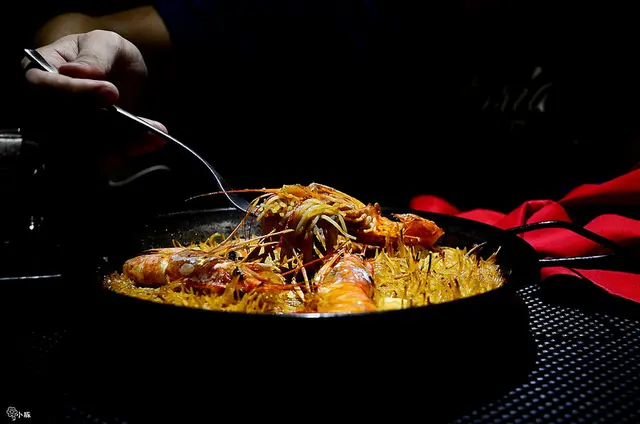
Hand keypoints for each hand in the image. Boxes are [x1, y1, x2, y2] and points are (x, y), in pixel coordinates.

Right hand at [23, 30, 167, 172]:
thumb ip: (94, 55)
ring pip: (84, 144)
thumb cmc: (107, 52)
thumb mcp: (105, 44)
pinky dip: (127, 150)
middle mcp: (44, 105)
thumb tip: (78, 73)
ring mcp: (62, 129)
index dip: (76, 91)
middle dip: (102, 123)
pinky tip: (150, 141)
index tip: (110, 91)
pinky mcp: (85, 146)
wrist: (123, 73)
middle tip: (137, 121)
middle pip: (63, 122)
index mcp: (38, 71)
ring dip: (119, 143)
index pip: (46, 86)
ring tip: (151, 135)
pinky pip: (101, 156)